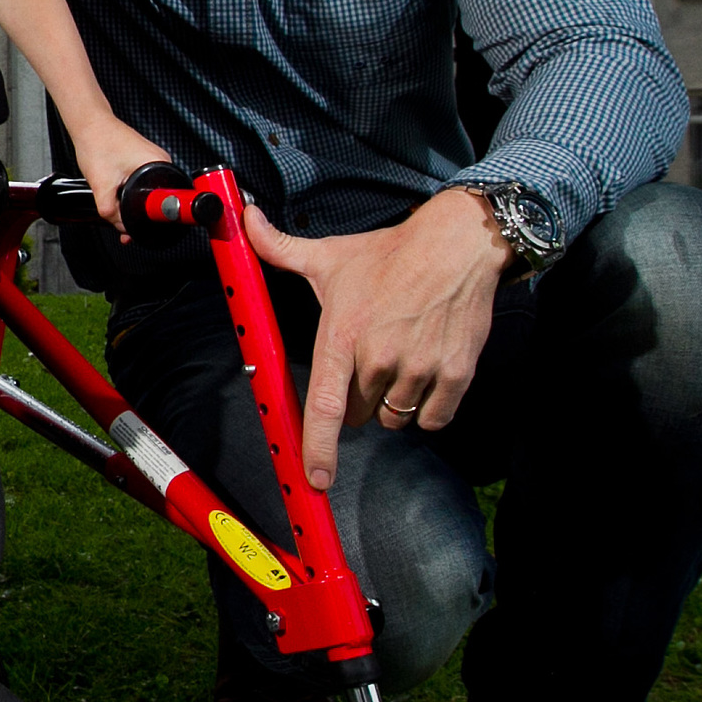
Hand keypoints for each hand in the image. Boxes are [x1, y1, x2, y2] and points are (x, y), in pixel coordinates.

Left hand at [66, 126, 168, 239]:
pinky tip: (118, 194)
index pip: (163, 203)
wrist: (89, 124)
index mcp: (160, 165)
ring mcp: (153, 160)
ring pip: (146, 192)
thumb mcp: (101, 184)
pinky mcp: (143, 160)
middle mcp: (162, 161)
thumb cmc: (97, 142)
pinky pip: (141, 183)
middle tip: (122, 222)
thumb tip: (121, 227)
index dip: (149, 220)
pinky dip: (129, 193)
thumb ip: (110, 212)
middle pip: (155, 200)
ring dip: (131, 204)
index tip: (137, 228)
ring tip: (116, 202)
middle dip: (137, 215)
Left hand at [243, 188, 512, 488]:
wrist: (458, 244)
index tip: (315, 478)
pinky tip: (425, 377)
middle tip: (366, 364)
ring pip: (395, 418)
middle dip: (357, 400)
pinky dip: (428, 409)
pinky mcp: (456, 375)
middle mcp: (379, 357)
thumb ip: (279, 248)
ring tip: (399, 361)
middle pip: (358, 415)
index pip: (325, 407)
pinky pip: (433, 419)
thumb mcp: (330, 255)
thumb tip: (244, 223)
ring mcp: (420, 368)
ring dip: (392, 404)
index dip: (318, 449)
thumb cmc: (390, 253)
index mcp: (342, 336)